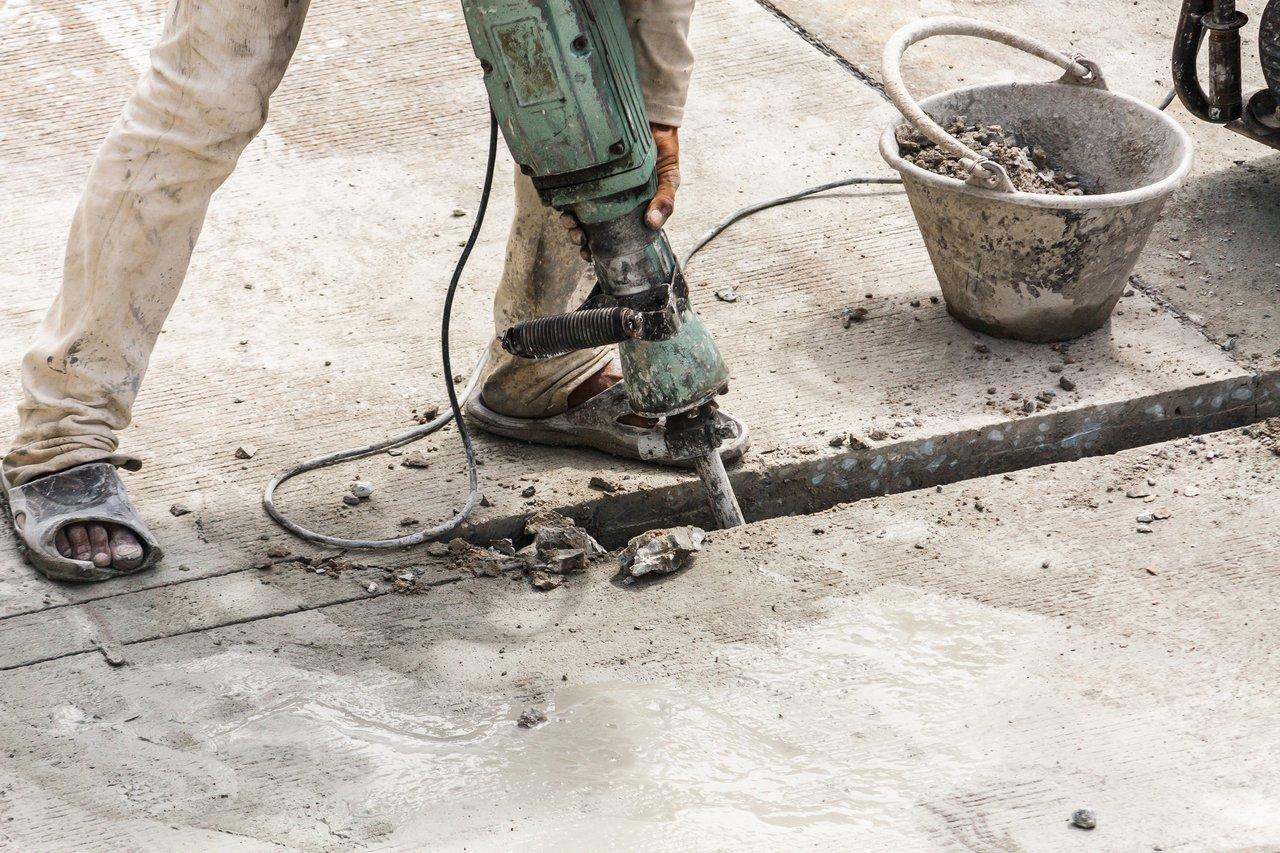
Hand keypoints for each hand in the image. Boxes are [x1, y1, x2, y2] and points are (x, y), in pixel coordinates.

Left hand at [559, 122, 681, 261]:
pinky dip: (564, 196)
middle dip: (580, 236)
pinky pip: (570, 186)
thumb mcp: (669, 178)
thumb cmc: (662, 152)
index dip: (598, 249)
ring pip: (578, 210)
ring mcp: (597, 186)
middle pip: (590, 227)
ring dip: (570, 220)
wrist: (652, 119)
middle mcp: (611, 201)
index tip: (589, 255)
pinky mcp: (586, 170)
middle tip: (578, 237)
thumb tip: (653, 223)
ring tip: (569, 220)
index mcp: (629, 211)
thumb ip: (665, 199)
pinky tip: (562, 201)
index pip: (612, 236)